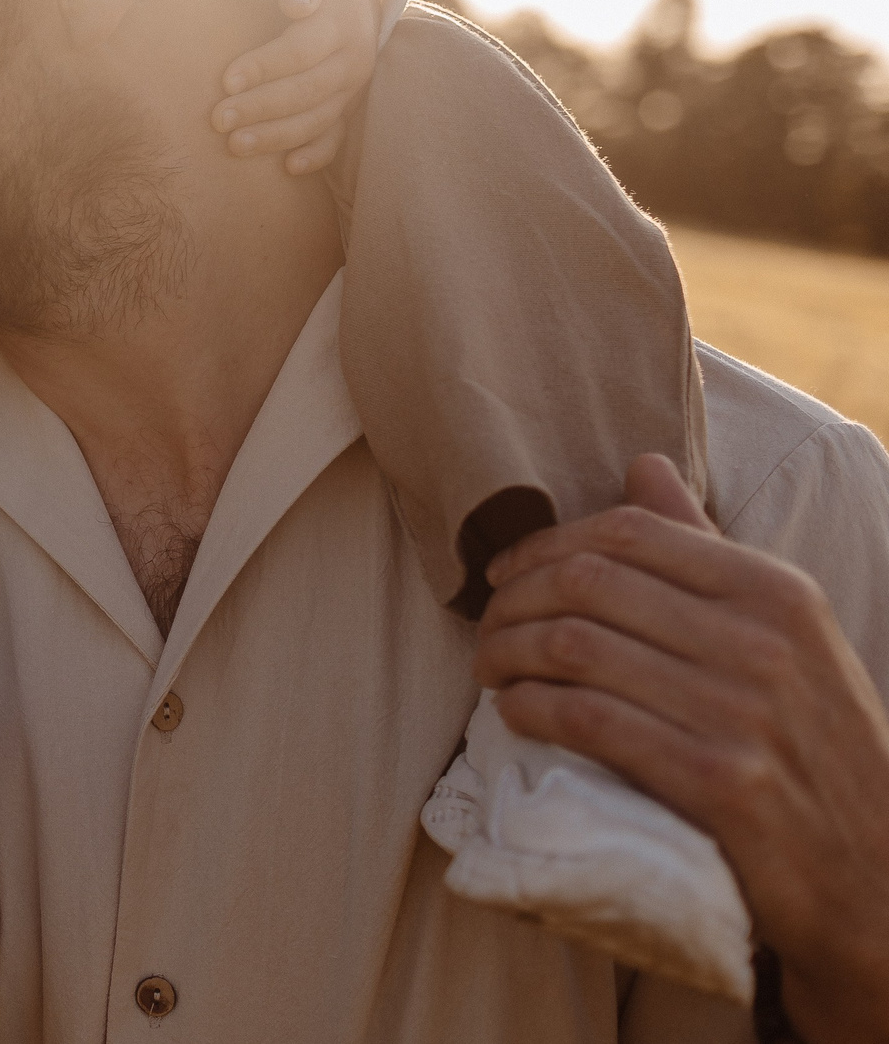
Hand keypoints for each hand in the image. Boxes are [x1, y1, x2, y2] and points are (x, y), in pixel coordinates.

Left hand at [209, 0, 381, 174]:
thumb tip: (295, 3)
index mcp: (340, 25)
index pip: (300, 51)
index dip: (263, 67)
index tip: (226, 80)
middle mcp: (352, 61)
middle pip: (306, 91)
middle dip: (260, 107)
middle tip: (218, 119)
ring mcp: (353, 90)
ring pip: (318, 120)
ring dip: (277, 136)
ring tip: (235, 146)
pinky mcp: (349, 109)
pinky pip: (337, 138)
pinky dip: (317, 155)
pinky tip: (288, 168)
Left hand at [474, 456, 888, 1040]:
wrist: (876, 870)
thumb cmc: (812, 740)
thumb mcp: (784, 633)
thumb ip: (708, 550)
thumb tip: (643, 464)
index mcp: (776, 590)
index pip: (627, 531)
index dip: (543, 546)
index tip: (502, 573)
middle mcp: (765, 642)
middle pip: (588, 583)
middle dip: (512, 600)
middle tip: (485, 626)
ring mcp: (743, 713)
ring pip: (575, 647)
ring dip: (508, 654)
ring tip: (490, 669)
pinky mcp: (719, 784)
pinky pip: (587, 720)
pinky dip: (530, 708)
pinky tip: (515, 712)